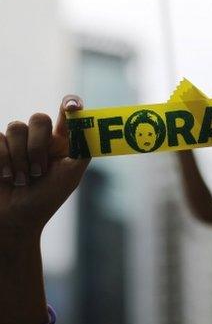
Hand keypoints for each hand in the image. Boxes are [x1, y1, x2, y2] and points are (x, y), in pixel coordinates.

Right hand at [0, 96, 89, 233]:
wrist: (15, 220)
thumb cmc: (46, 199)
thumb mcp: (71, 176)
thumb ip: (82, 151)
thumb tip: (91, 126)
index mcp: (62, 142)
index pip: (68, 114)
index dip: (71, 103)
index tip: (73, 107)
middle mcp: (40, 138)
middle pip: (39, 118)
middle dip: (37, 145)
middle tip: (39, 171)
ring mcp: (16, 142)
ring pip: (16, 127)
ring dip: (19, 157)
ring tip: (21, 179)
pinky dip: (1, 159)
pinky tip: (4, 177)